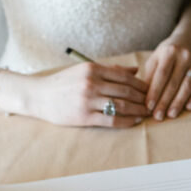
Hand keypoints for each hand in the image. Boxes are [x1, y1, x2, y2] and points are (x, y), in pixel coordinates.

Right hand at [24, 62, 148, 127]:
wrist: (38, 96)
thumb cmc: (63, 83)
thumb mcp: (84, 71)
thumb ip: (110, 70)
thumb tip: (135, 70)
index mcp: (91, 69)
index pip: (124, 76)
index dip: (141, 84)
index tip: (150, 90)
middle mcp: (90, 83)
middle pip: (126, 91)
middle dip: (143, 98)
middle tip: (152, 103)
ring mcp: (87, 100)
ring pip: (121, 105)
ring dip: (138, 110)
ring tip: (146, 113)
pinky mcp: (84, 116)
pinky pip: (111, 120)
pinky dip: (126, 121)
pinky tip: (134, 122)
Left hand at [143, 32, 190, 120]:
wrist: (190, 39)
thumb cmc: (168, 53)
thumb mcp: (156, 58)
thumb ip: (150, 75)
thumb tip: (144, 97)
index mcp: (169, 52)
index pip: (161, 75)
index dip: (155, 92)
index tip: (148, 106)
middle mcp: (184, 56)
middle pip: (173, 83)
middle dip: (165, 101)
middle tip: (158, 116)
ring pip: (188, 86)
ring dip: (179, 102)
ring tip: (171, 115)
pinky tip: (189, 108)